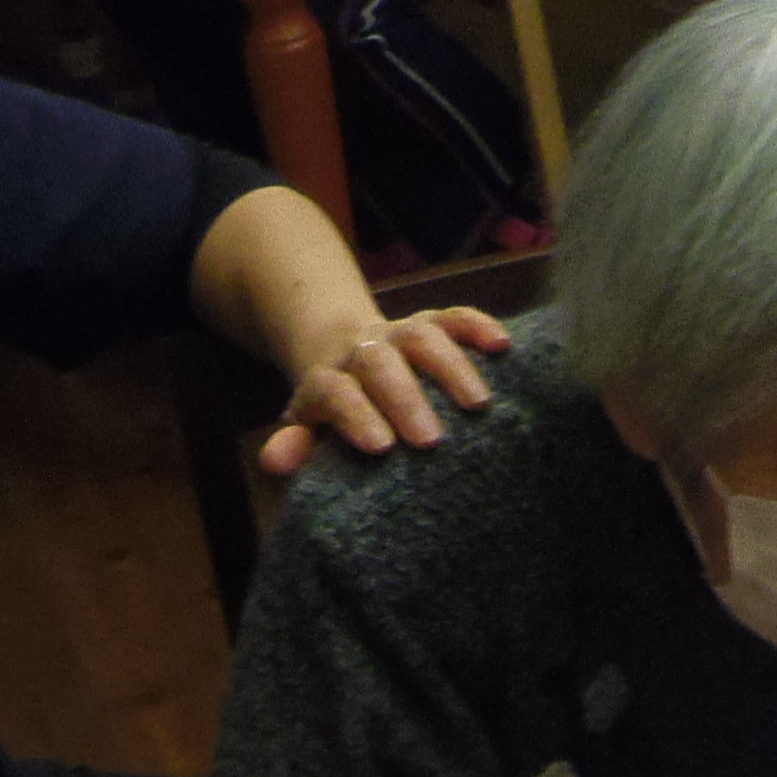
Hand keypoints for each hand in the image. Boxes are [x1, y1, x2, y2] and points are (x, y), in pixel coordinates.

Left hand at [259, 307, 512, 473]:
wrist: (345, 354)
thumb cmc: (335, 412)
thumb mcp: (308, 430)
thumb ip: (295, 446)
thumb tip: (274, 460)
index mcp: (326, 379)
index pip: (333, 390)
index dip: (354, 414)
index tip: (381, 446)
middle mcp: (362, 350)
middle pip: (379, 361)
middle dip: (406, 398)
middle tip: (432, 441)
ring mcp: (398, 334)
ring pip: (421, 334)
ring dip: (450, 366)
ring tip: (479, 405)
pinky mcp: (430, 324)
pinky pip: (453, 317)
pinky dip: (477, 326)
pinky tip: (502, 345)